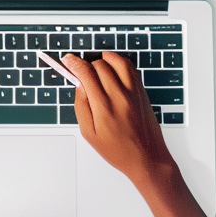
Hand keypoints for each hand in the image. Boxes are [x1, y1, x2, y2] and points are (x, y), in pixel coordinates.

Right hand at [62, 52, 173, 185]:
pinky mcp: (142, 92)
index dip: (74, 63)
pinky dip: (119, 63)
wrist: (147, 157)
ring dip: (104, 59)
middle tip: (81, 71)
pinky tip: (112, 69)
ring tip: (96, 65)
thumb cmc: (118, 150)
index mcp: (103, 107)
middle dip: (87, 65)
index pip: (86, 74)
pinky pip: (130, 68)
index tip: (68, 60)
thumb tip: (79, 85)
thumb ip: (81, 107)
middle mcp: (119, 96)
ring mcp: (133, 92)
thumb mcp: (90, 134)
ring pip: (117, 61)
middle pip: (99, 65)